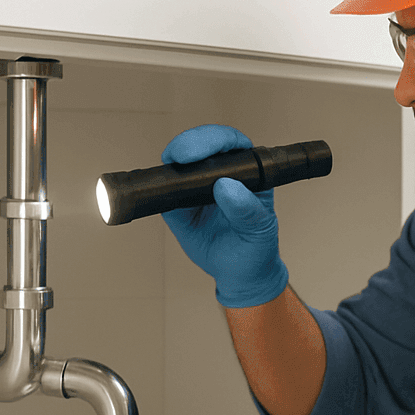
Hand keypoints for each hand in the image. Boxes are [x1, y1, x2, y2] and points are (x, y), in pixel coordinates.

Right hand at [161, 124, 288, 308]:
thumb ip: (246, 209)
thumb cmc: (256, 246)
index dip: (215, 140)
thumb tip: (225, 186)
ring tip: (169, 168)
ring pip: (179, 162)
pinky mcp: (176, 204)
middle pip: (202, 144)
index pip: (231, 143)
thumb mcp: (259, 229)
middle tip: (179, 156)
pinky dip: (156, 188)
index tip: (201, 152)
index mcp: (247, 170)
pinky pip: (163, 191)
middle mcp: (220, 172)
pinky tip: (155, 189)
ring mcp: (196, 186)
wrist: (239, 273)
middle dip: (189, 144)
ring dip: (171, 162)